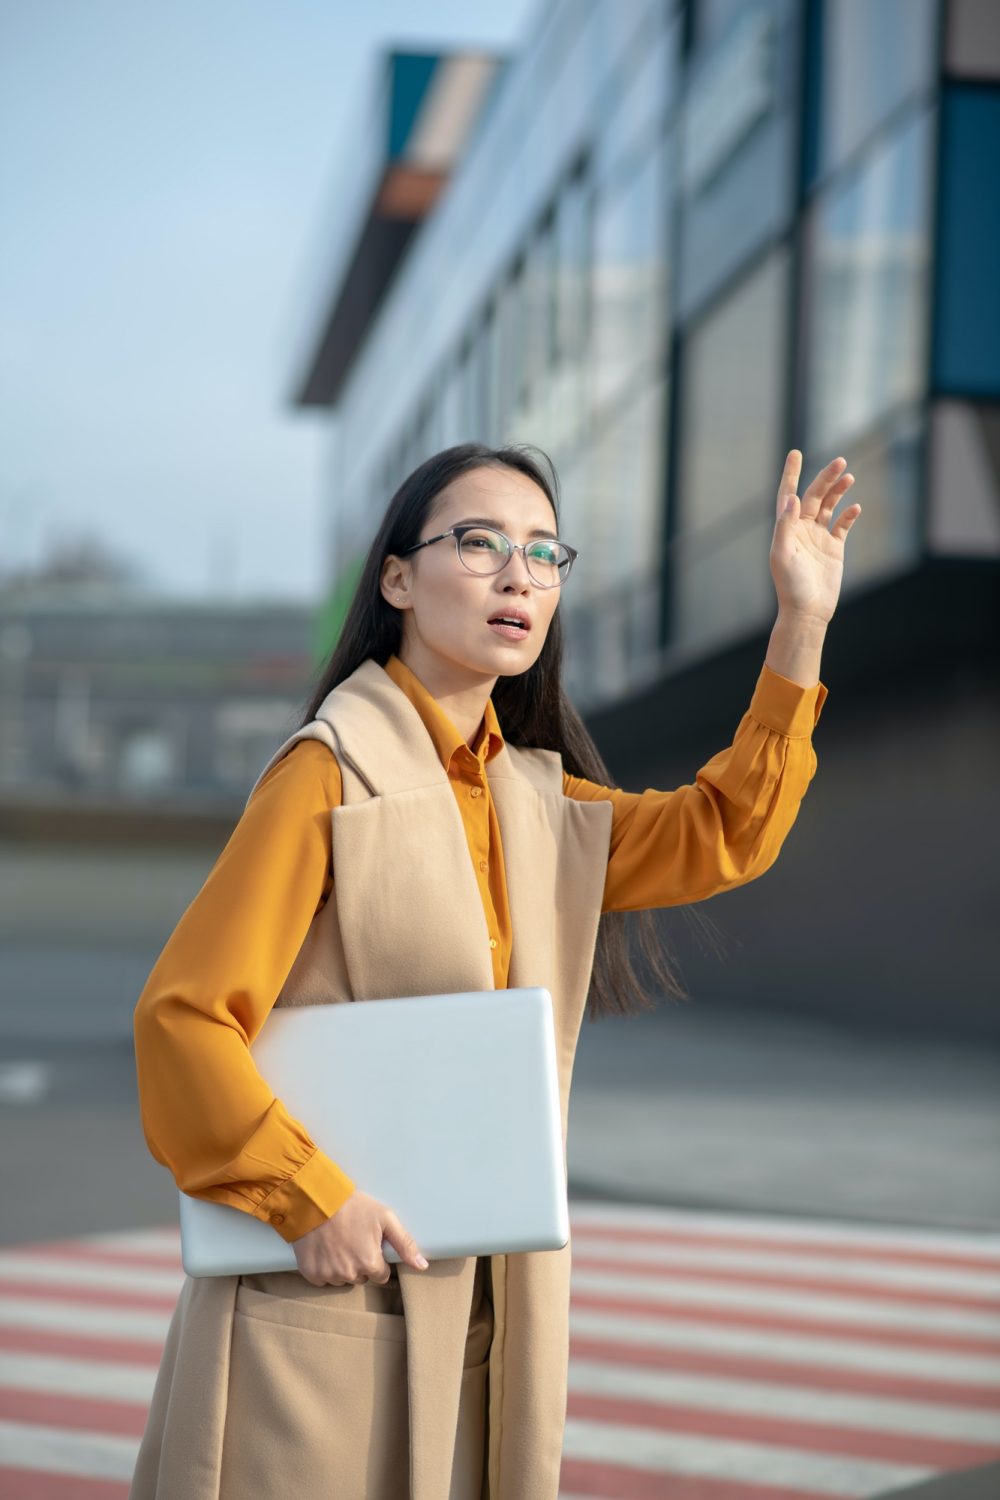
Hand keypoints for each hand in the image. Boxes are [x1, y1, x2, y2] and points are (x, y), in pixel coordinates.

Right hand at [290, 1189, 428, 1286]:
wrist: (316, 1200)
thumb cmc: (353, 1206)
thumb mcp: (385, 1218)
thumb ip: (405, 1244)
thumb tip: (423, 1266)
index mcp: (369, 1263)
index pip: (381, 1275)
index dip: (377, 1259)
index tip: (369, 1244)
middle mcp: (349, 1274)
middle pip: (361, 1277)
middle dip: (359, 1262)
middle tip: (353, 1239)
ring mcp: (329, 1275)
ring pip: (342, 1279)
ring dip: (341, 1266)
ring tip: (338, 1241)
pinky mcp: (311, 1273)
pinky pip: (321, 1278)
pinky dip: (323, 1267)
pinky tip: (324, 1248)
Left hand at [770, 451, 860, 625]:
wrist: (807, 611)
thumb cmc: (790, 586)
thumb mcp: (783, 555)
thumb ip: (785, 526)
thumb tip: (792, 498)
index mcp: (786, 529)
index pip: (788, 494)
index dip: (791, 474)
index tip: (795, 453)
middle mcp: (801, 529)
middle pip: (813, 496)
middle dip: (825, 478)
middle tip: (840, 461)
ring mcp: (818, 537)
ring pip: (829, 506)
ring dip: (838, 491)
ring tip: (849, 477)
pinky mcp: (834, 548)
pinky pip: (843, 525)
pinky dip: (849, 515)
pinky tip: (856, 507)